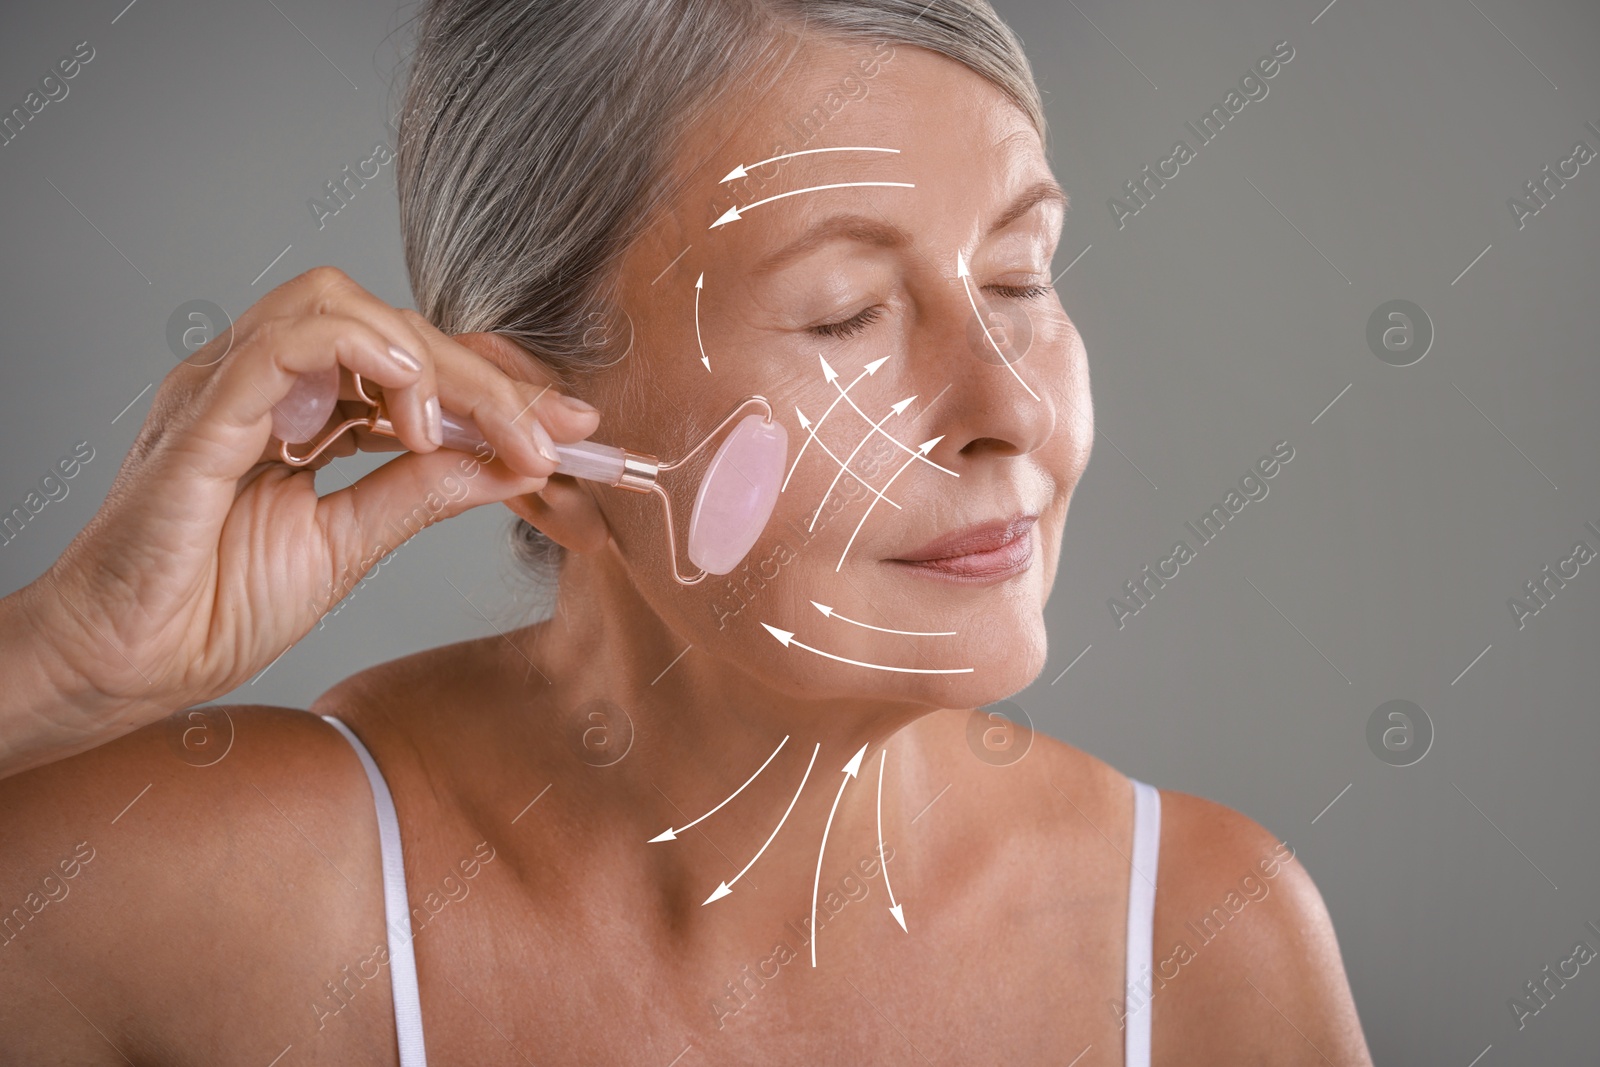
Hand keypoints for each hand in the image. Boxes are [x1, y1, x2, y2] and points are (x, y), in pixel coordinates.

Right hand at [1, 266, 599, 777]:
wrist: (122, 667)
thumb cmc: (210, 606)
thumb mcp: (348, 544)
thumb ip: (421, 493)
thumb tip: (506, 464)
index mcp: (302, 413)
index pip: (411, 365)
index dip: (495, 388)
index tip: (571, 429)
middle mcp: (266, 386)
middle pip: (391, 330)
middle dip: (486, 378)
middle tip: (553, 433)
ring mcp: (228, 390)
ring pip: (342, 310)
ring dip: (428, 361)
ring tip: (463, 433)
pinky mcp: (200, 416)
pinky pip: (280, 344)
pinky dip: (357, 351)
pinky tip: (411, 399)